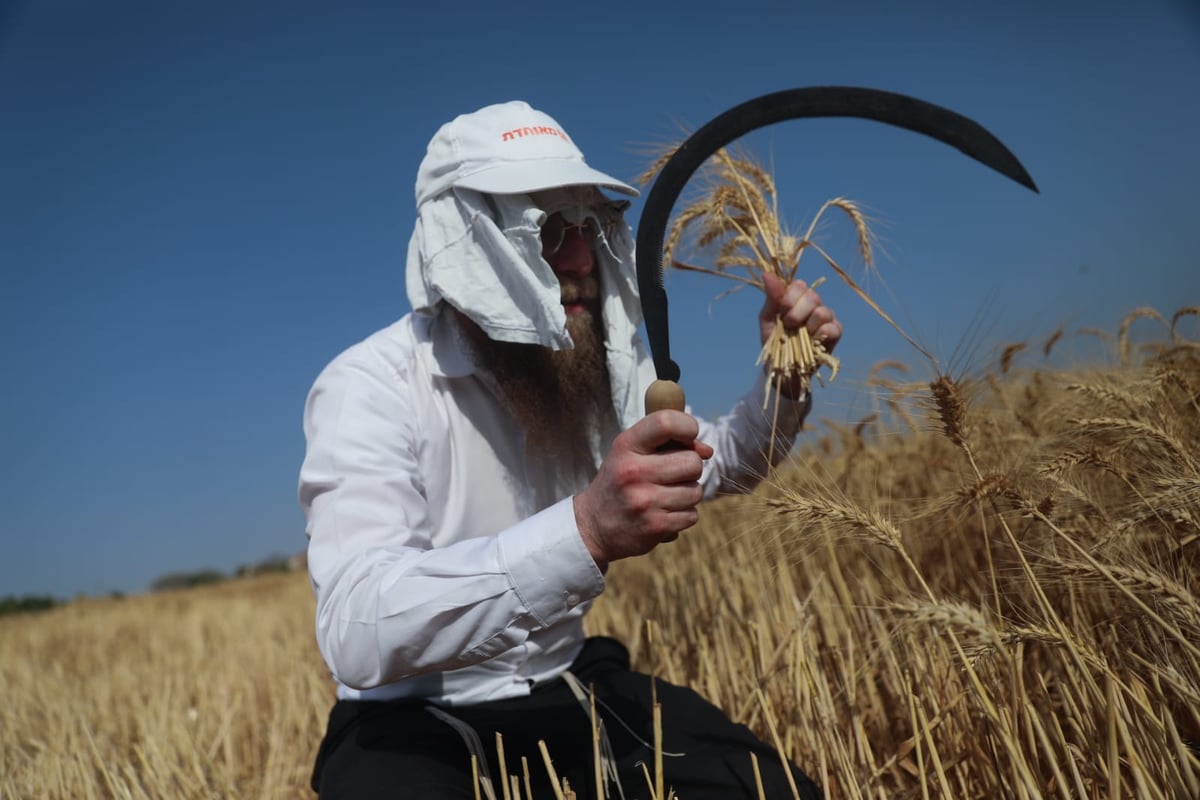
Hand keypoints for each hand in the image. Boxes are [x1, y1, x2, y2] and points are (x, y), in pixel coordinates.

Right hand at [573, 411, 713, 568]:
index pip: (666, 422)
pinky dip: (683, 515)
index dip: (688, 427)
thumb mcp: (631, 452)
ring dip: (687, 494)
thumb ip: (668, 442)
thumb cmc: (620, 482)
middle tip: (672, 474)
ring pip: (696, 491)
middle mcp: (634, 471)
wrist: (593, 526)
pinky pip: (691, 515)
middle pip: (693, 462)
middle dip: (690, 468)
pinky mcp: (655, 526)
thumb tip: (707, 451)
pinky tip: (663, 513)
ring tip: (665, 495)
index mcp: (626, 446)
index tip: (687, 437)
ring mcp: (645, 501)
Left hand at [759, 272, 842, 351]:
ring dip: (807, 326)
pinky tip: (812, 342)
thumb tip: (767, 273)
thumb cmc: (774, 343)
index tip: (782, 312)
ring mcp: (826, 318)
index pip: (799, 285)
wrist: (782, 369)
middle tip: (789, 326)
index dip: (790, 298)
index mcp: (796, 298)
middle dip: (796, 313)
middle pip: (812, 296)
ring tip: (800, 336)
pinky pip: (833, 327)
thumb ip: (772, 297)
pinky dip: (820, 335)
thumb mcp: (768, 319)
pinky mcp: (835, 332)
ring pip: (822, 311)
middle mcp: (813, 305)